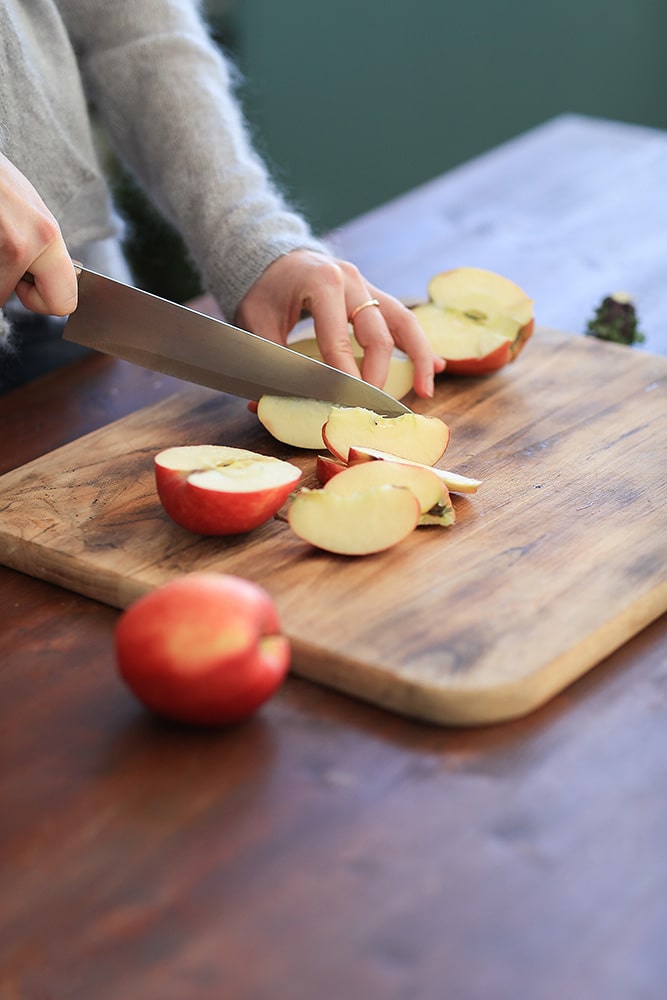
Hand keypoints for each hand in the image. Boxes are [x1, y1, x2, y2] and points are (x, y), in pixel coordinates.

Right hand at [0, 153, 77, 314]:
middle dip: (8, 289)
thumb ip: (44, 250)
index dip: (43, 302)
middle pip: (16, 301)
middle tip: (1, 254)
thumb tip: (50, 288)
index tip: (26, 286)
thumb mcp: (32, 212)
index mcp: (47, 236)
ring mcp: (1, 247)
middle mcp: (25, 243)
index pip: (64, 302)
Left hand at [235, 249, 444, 397]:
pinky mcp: (375, 295)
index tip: (346, 406)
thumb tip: (263, 404)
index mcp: (322, 283)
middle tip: (370, 408)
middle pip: (377, 334)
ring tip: (426, 392)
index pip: (338, 339)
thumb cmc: (262, 288)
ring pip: (405, 322)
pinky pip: (403, 320)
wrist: (271, 254)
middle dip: (377, 376)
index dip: (344, 376)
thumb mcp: (255, 322)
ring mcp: (368, 286)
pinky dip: (419, 346)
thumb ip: (267, 359)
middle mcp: (352, 281)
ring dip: (419, 358)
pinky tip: (436, 368)